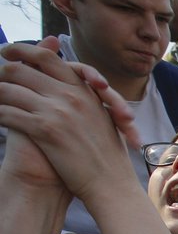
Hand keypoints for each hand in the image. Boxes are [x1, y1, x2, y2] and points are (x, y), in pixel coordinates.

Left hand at [0, 38, 134, 201]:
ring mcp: (57, 112)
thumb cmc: (107, 156)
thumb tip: (66, 85)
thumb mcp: (101, 117)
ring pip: (8, 90)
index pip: (46, 57)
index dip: (22, 50)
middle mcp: (69, 95)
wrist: (111, 183)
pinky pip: (8, 114)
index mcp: (82, 89)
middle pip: (20, 70)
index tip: (8, 52)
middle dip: (0, 72)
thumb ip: (84, 95)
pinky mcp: (45, 131)